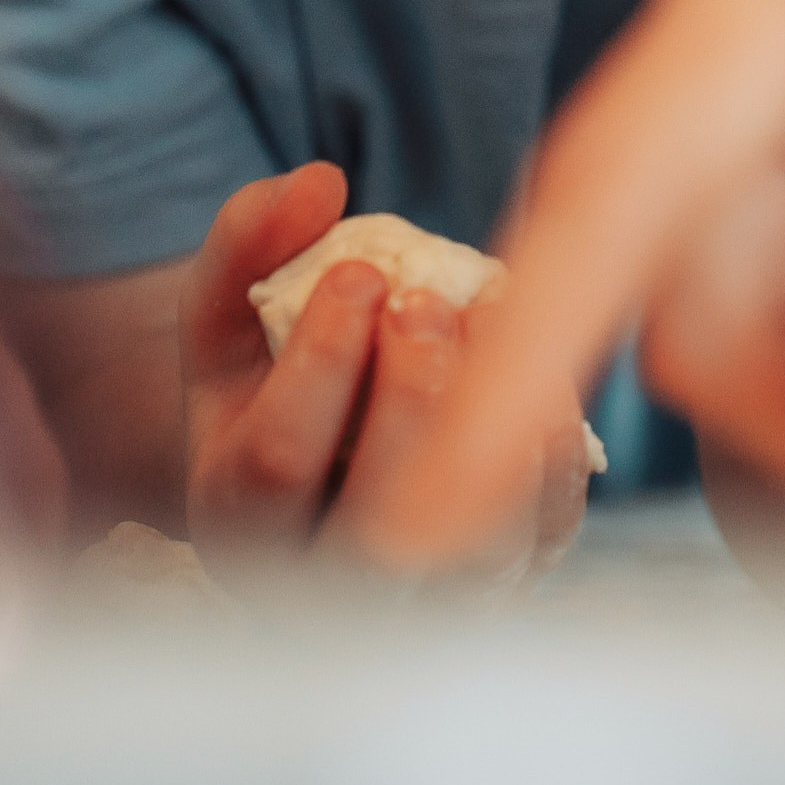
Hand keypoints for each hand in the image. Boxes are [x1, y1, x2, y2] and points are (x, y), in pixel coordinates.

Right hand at [181, 162, 593, 586]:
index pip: (274, 463)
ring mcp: (419, 601)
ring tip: (488, 326)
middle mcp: (321, 587)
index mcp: (233, 516)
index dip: (320, 362)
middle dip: (407, 397)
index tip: (360, 274)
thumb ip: (249, 240)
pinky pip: (544, 538)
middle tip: (427, 302)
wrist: (326, 465)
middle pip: (374, 525)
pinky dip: (554, 454)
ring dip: (490, 430)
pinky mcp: (504, 585)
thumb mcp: (231, 313)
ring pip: (470, 555)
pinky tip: (545, 370)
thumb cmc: (271, 379)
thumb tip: (318, 183)